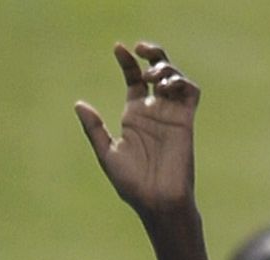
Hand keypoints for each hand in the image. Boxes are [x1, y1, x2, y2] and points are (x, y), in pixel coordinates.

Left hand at [75, 43, 199, 215]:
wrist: (157, 201)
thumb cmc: (132, 184)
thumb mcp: (107, 154)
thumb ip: (95, 129)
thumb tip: (79, 104)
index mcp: (134, 116)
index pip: (133, 80)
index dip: (127, 62)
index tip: (118, 48)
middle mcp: (153, 111)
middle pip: (156, 70)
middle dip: (152, 53)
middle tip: (141, 48)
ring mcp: (171, 115)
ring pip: (174, 76)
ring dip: (164, 67)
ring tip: (152, 78)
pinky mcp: (186, 121)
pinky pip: (190, 92)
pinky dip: (181, 81)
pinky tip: (166, 86)